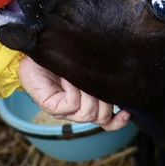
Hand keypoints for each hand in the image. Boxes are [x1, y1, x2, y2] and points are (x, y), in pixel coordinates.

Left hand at [17, 57, 131, 130]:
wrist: (37, 44)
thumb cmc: (63, 51)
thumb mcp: (87, 65)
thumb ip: (101, 77)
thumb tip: (123, 82)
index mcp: (86, 103)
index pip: (106, 121)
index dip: (117, 121)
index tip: (128, 112)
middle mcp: (75, 110)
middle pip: (101, 116)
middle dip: (104, 98)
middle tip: (94, 78)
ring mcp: (62, 110)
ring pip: (88, 113)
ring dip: (88, 92)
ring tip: (78, 74)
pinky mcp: (50, 106)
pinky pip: (72, 104)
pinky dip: (73, 88)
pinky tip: (67, 76)